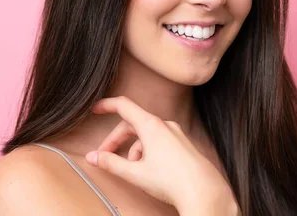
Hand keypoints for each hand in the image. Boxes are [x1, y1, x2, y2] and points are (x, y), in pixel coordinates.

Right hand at [85, 96, 236, 213]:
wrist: (203, 191)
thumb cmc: (171, 180)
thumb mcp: (135, 173)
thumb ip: (111, 163)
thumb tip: (92, 157)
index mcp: (151, 125)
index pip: (124, 106)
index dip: (107, 105)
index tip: (95, 109)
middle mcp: (165, 125)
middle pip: (133, 124)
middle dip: (117, 139)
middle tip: (105, 155)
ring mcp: (176, 133)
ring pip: (147, 134)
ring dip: (134, 149)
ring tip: (132, 169)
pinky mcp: (183, 143)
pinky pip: (160, 140)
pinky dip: (148, 150)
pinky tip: (148, 169)